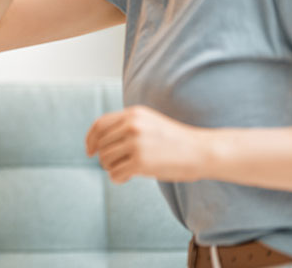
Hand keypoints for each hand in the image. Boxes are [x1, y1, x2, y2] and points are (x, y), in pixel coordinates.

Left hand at [85, 105, 207, 183]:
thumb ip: (126, 125)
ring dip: (111, 168)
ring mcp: (136, 144)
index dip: (90, 138)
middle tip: (114, 165)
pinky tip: (126, 178)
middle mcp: (132, 126)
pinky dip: (117, 178)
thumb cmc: (175, 140)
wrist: (202, 151)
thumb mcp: (149, 122)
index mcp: (133, 114)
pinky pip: (115, 173)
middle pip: (101, 145)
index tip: (89, 150)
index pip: (99, 125)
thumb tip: (97, 140)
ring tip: (124, 170)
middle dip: (103, 157)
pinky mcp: (141, 162)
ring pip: (106, 159)